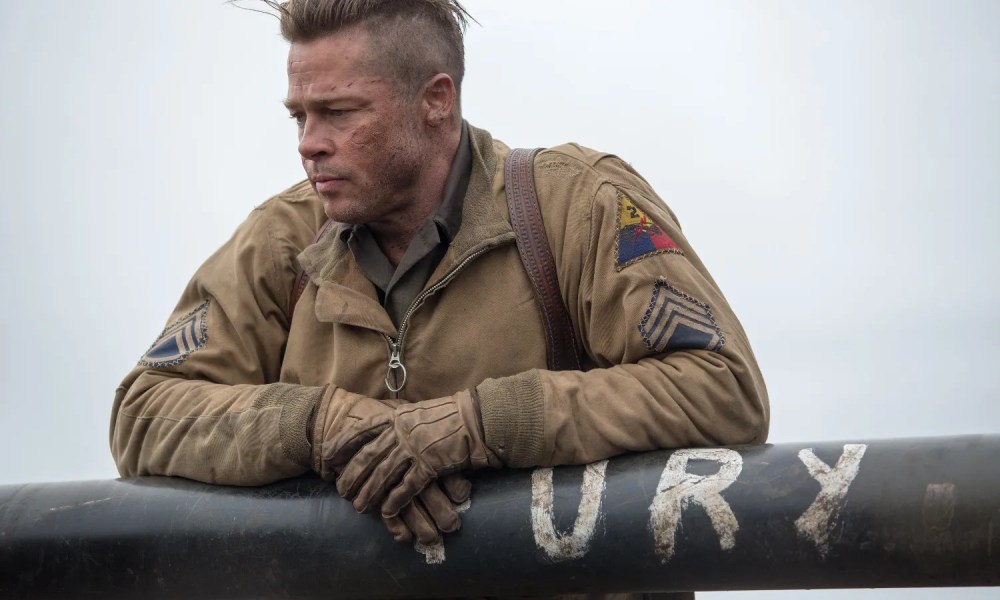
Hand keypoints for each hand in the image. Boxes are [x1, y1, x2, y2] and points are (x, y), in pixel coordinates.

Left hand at [312, 389, 471, 542]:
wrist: (475, 420)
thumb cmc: (449, 416)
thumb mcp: (417, 412)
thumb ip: (399, 420)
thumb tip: (385, 427)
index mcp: (396, 417)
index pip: (361, 430)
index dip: (342, 444)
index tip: (327, 455)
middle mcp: (401, 432)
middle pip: (366, 457)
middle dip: (350, 476)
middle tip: (340, 490)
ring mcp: (414, 449)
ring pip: (382, 475)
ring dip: (368, 493)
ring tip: (358, 506)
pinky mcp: (429, 466)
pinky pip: (406, 488)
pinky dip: (395, 501)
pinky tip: (386, 512)